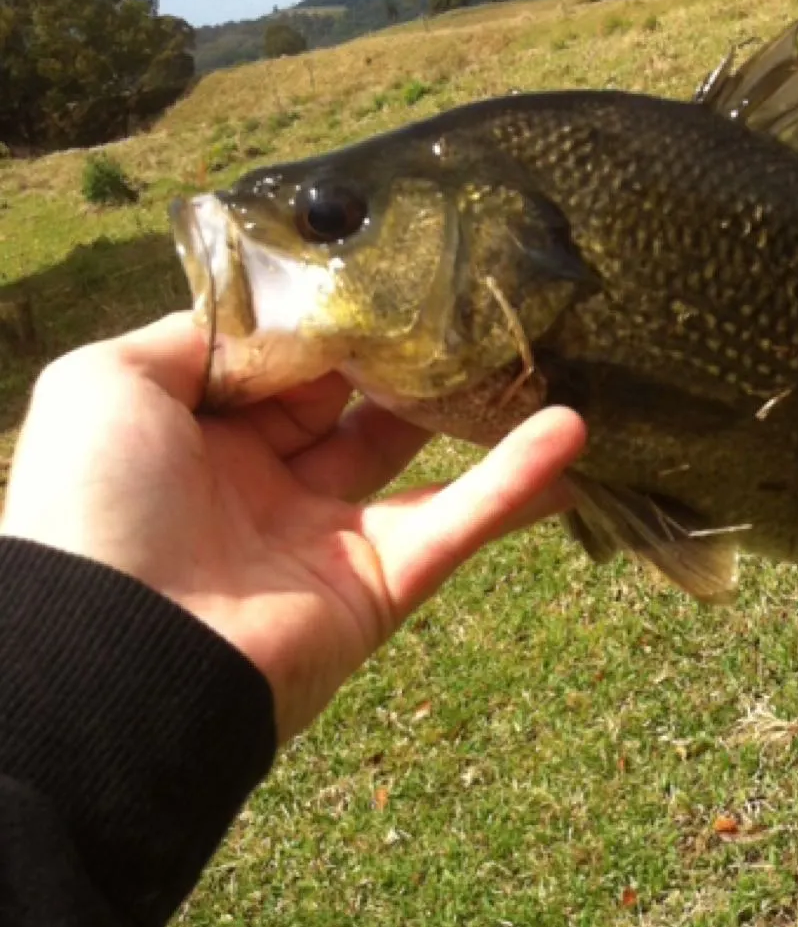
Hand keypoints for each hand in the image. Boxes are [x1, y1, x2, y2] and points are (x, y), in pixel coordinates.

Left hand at [0, 313, 585, 741]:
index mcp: (197, 434)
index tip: (395, 269)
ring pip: (418, 459)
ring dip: (479, 411)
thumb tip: (285, 315)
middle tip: (473, 298)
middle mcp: (263, 481)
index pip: (283, 362)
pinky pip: (458, 523)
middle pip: (354, 403)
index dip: (333, 318)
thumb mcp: (108, 383)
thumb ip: (196, 334)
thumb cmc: (97, 505)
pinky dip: (516, 481)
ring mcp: (325, 536)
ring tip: (542, 354)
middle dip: (407, 354)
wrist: (115, 657)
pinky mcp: (380, 586)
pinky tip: (571, 430)